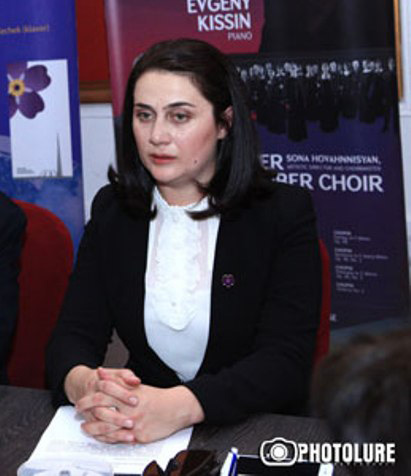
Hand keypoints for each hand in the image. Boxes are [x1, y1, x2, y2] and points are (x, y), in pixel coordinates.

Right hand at [65, 366, 140, 442]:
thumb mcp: (118, 374)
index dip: (122, 394)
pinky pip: (98, 435)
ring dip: (114, 432)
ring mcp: (88, 413)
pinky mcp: (89, 424)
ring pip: (98, 425)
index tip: (135, 401)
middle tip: (132, 422)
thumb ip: (127, 377)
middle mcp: (90, 399)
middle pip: (100, 410)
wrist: (85, 385)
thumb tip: (136, 381)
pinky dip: (111, 439)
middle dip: (116, 417)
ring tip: (130, 436)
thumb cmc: (107, 380)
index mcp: (98, 384)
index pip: (108, 388)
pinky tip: (123, 440)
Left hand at [80, 384, 204, 443]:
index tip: (81, 398)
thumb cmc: (157, 398)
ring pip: (108, 427)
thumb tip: (101, 372)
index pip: (105, 393)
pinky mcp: (139, 436)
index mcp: (130, 394)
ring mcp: (134, 423)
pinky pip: (118, 440)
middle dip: (87, 410)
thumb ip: (117, 379)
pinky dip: (106, 438)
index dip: (90, 396)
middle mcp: (131, 408)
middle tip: (78, 410)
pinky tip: (100, 436)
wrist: (176, 409)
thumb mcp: (137, 386)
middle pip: (102, 410)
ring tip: (85, 426)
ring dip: (93, 427)